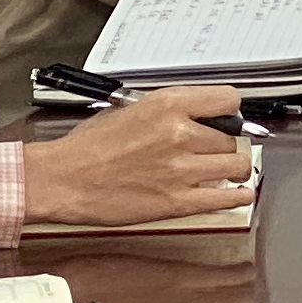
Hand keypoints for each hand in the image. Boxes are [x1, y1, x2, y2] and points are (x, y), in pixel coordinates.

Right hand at [23, 87, 254, 226]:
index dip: (230, 112)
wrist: (63, 179)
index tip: (227, 120)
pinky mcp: (178, 202)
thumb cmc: (88, 148)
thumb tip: (199, 117)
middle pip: (231, 138)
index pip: (228, 100)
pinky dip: (238, 195)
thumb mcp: (129, 110)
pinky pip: (228, 198)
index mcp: (167, 106)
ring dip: (234, 170)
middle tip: (213, 152)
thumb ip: (168, 112)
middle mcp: (180, 134)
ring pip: (236, 165)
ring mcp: (181, 170)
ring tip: (226, 172)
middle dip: (224, 145)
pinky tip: (237, 193)